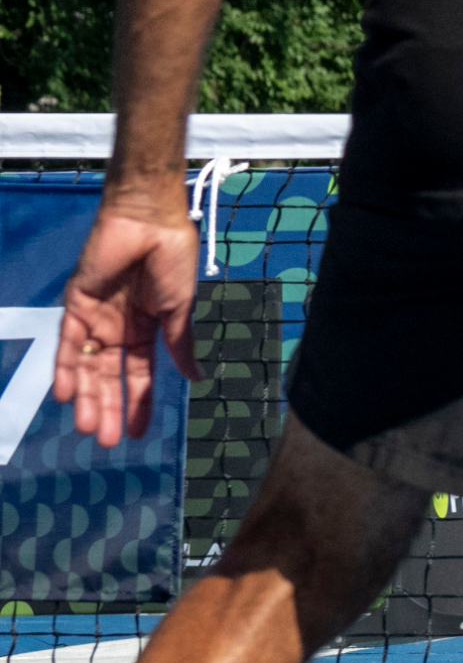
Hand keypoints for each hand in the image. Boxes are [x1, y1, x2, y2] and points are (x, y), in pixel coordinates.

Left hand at [61, 184, 198, 449]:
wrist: (149, 221)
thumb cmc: (172, 260)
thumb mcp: (179, 308)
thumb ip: (180, 343)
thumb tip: (196, 377)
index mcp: (147, 328)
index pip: (139, 374)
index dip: (138, 402)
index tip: (137, 433)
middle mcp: (117, 328)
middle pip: (109, 376)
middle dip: (109, 407)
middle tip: (107, 441)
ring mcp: (95, 318)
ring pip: (87, 367)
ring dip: (86, 397)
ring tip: (89, 427)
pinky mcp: (75, 305)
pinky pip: (68, 343)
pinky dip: (66, 369)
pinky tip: (67, 395)